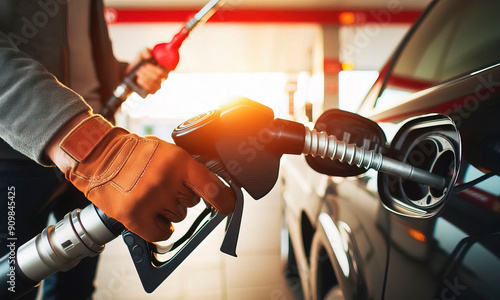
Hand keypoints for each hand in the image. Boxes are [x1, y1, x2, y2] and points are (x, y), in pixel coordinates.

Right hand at [47, 114, 234, 241]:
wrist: (97, 155)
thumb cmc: (132, 153)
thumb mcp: (165, 151)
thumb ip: (186, 167)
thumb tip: (212, 187)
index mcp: (178, 161)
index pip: (212, 187)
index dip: (224, 199)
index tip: (228, 205)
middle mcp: (166, 181)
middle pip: (192, 203)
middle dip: (181, 197)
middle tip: (162, 186)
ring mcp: (150, 199)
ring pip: (177, 217)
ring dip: (168, 211)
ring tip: (149, 195)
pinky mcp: (134, 215)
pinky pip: (161, 233)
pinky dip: (158, 228)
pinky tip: (149, 216)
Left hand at [126, 48, 169, 94]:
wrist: (131, 73)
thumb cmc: (139, 62)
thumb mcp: (141, 54)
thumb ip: (145, 51)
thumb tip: (148, 56)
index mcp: (164, 67)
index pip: (169, 69)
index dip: (160, 67)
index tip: (148, 64)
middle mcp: (163, 77)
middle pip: (160, 75)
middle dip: (150, 71)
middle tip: (142, 68)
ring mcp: (158, 85)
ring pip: (154, 82)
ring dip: (145, 76)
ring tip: (138, 72)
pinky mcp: (152, 91)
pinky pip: (150, 89)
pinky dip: (143, 83)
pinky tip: (139, 79)